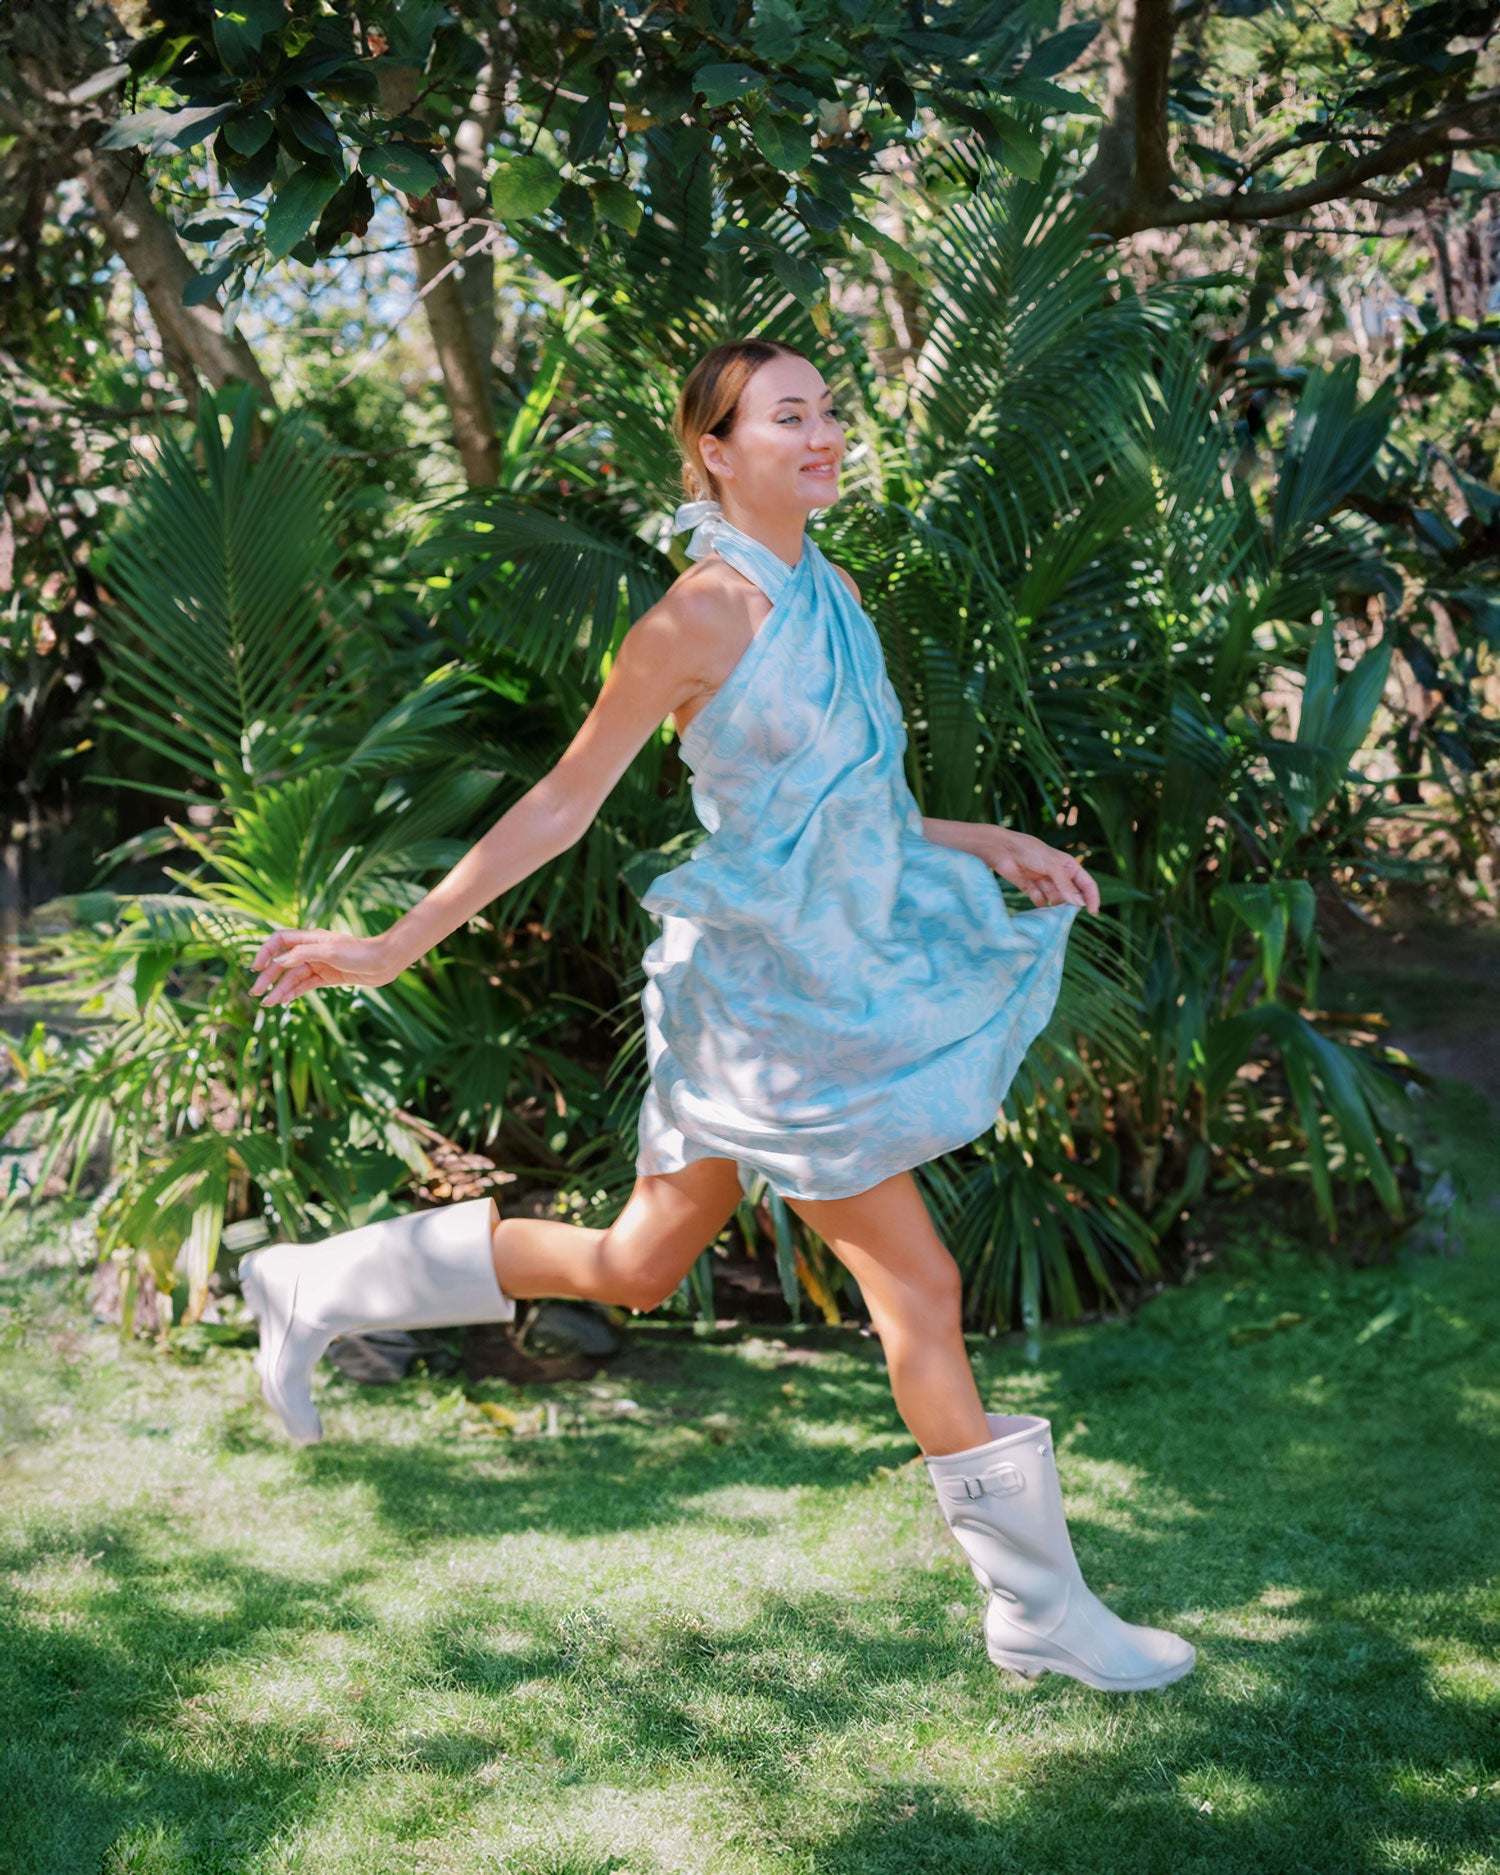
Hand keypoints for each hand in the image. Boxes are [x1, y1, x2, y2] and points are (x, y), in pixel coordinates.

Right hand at [248, 928, 399, 1006]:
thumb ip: (302, 954)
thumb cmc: (360, 952)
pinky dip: (294, 992)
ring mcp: (319, 964)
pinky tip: (283, 1001)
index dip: (265, 952)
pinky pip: (305, 985)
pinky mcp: (327, 977)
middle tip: (256, 993)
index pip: (279, 941)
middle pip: (283, 963)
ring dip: (280, 989)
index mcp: (310, 938)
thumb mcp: (330, 951)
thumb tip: (278, 961)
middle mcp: (312, 950)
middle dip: (268, 977)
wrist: (385, 962)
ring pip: (293, 977)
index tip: (256, 967)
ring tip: (268, 1003)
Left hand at [985, 829, 1099, 914]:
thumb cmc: (1030, 851)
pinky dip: (1040, 904)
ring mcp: (1045, 883)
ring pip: (1056, 900)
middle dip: (1070, 903)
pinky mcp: (1031, 889)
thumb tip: (1079, 903)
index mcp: (1069, 866)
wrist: (1002, 850)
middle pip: (1071, 895)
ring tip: (1049, 901)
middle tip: (1067, 910)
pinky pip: (1041, 902)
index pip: (1086, 885)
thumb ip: (1065, 885)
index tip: (1093, 912)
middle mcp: (1059, 875)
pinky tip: (1036, 898)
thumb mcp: (1052, 866)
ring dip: (1054, 903)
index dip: (1092, 898)